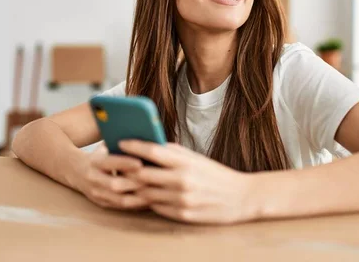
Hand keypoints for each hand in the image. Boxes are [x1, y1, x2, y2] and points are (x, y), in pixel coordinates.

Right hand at [72, 143, 148, 209]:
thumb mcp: (104, 147)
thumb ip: (118, 147)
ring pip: (119, 200)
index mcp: (94, 162)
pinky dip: (136, 205)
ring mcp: (97, 194)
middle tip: (153, 180)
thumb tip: (143, 141)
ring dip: (138, 197)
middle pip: (115, 185)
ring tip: (154, 192)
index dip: (125, 163)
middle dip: (135, 183)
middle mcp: (93, 179)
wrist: (73, 171)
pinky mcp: (102, 204)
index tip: (140, 162)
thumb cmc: (98, 156)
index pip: (110, 162)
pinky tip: (149, 200)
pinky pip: (121, 207)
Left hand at [119, 140, 257, 223]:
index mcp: (186, 162)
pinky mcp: (182, 215)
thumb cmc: (217, 175)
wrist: (242, 197)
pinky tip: (142, 196)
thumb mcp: (197, 158)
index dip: (133, 145)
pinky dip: (147, 201)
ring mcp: (181, 199)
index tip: (120, 142)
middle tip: (116, 164)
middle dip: (127, 170)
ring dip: (134, 188)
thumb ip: (174, 153)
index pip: (152, 151)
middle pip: (143, 174)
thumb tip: (150, 145)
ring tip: (124, 181)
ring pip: (146, 193)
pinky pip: (156, 208)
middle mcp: (182, 180)